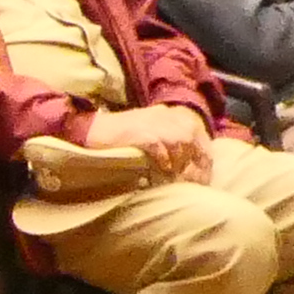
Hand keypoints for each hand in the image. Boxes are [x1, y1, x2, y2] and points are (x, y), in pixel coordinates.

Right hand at [87, 101, 216, 178]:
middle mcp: (162, 114)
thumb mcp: (146, 130)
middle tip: (193, 180)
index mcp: (166, 113)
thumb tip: (182, 163)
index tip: (203, 174)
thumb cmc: (116, 136)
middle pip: (190, 137)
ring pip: (179, 142)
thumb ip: (166, 141)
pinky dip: (163, 160)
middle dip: (194, 161)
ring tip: (176, 178)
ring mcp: (151, 123)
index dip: (202, 153)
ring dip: (179, 162)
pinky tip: (161, 169)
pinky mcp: (139, 133)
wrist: (89, 130)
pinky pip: (159, 147)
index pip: (195, 131)